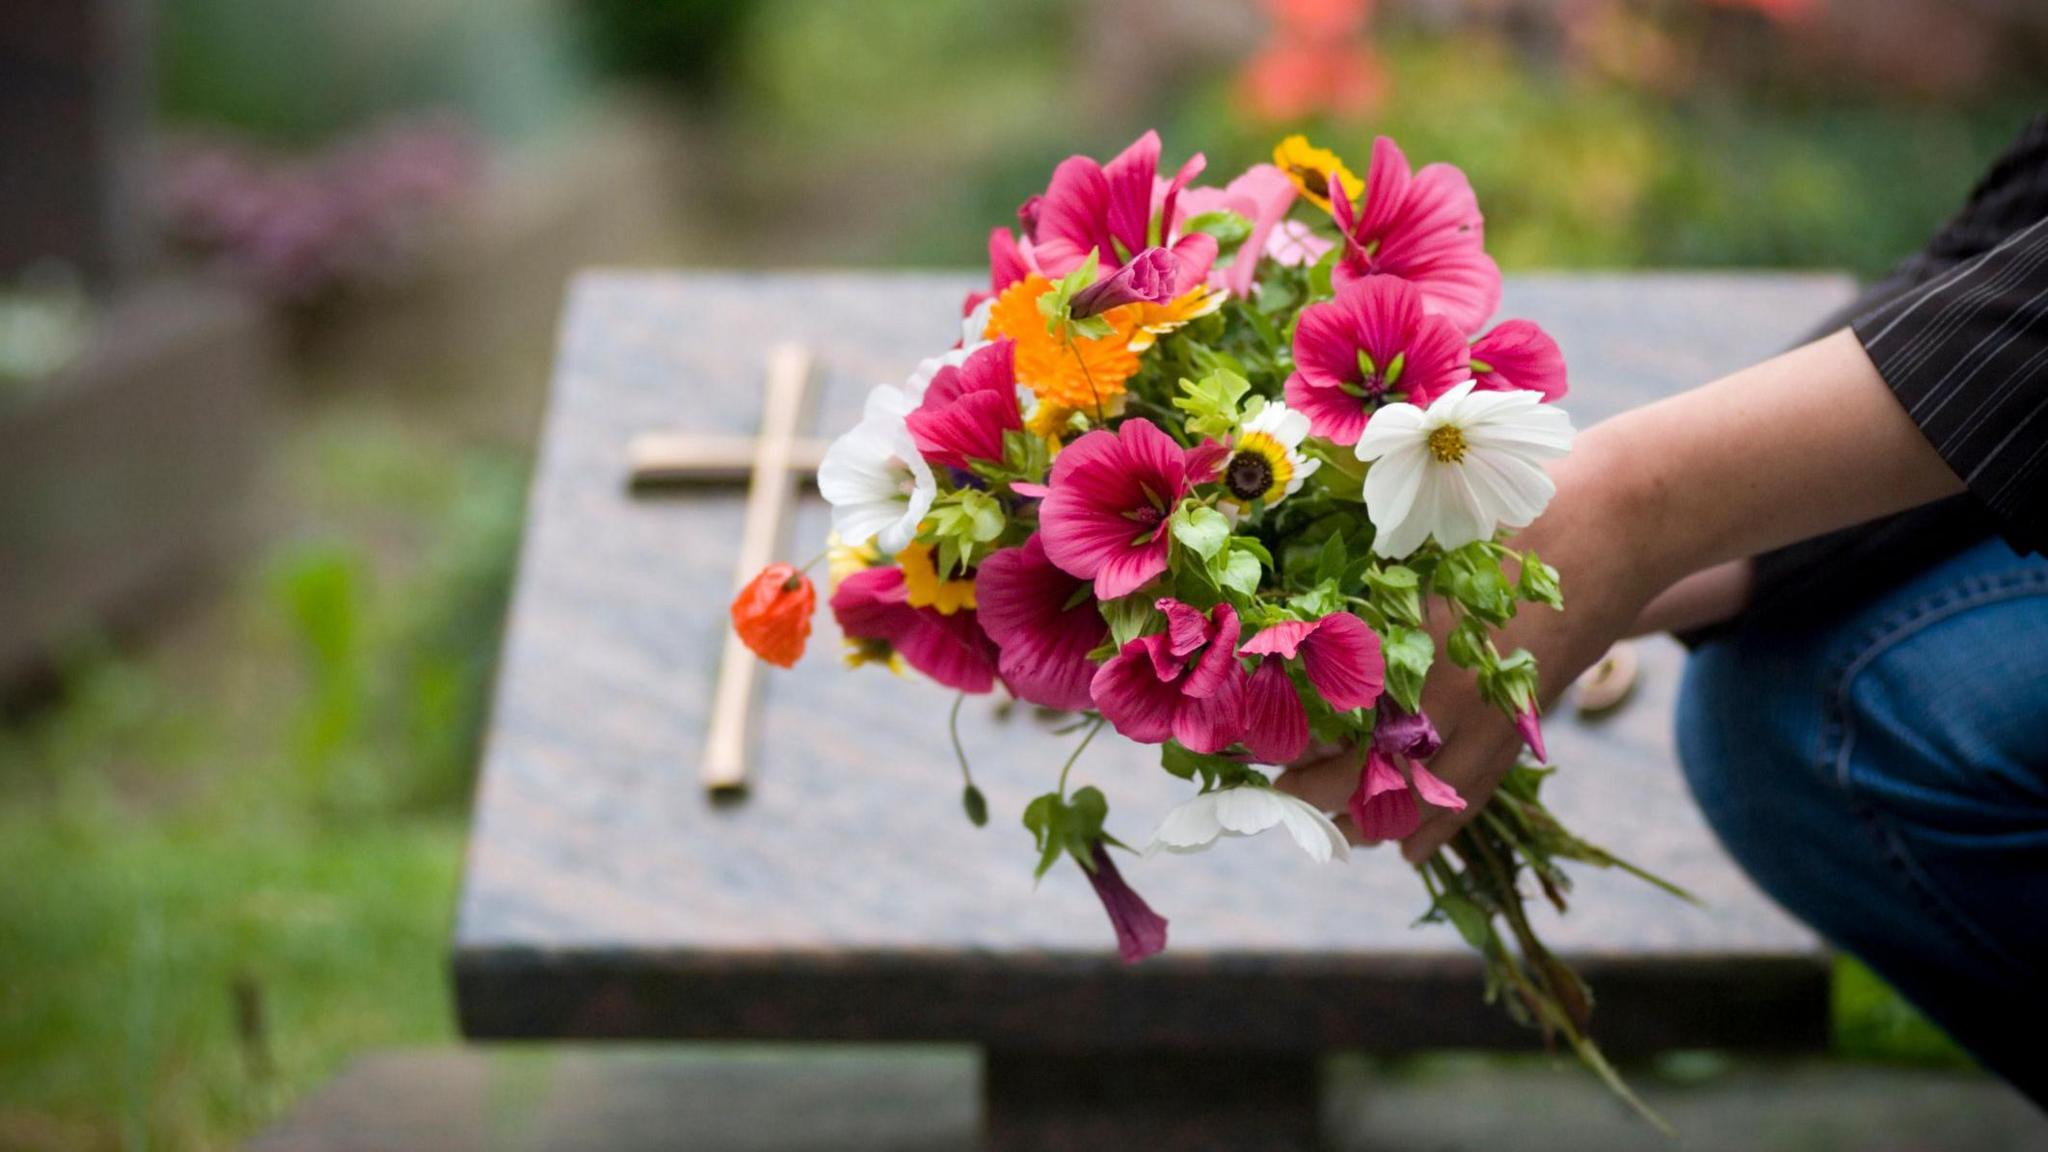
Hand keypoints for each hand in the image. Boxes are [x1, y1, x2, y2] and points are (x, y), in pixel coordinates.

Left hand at [1281, 327, 1964, 862]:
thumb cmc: (1505, 507)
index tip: (1241, 736)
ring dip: (1362, 814)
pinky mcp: (1523, 724)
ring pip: (1410, 793)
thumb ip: (1363, 571)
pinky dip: (1435, 826)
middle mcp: (1438, 681)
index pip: (1318, 703)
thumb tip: (1294, 600)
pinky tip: (1403, 850)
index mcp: (1400, 627)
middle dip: (1307, 785)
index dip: (1277, 727)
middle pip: (1354, 761)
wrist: (1617, 516)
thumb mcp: (1420, 528)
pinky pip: (1471, 793)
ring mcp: (1485, 710)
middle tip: (1270, 794)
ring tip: (1325, 823)